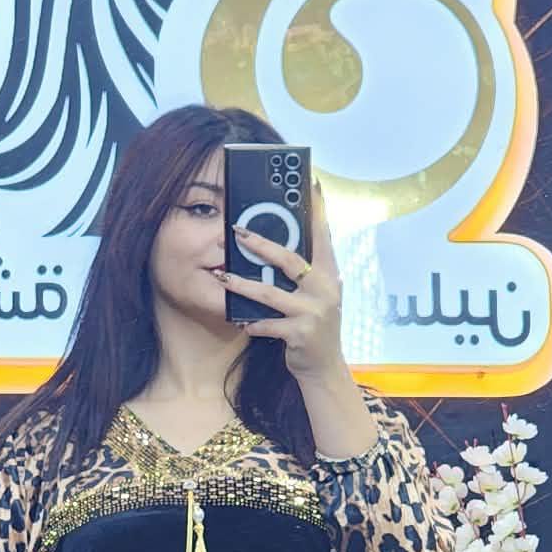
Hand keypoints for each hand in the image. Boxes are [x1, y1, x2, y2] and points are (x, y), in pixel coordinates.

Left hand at [219, 181, 343, 383]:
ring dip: (242, 285)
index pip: (323, 235)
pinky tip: (239, 320)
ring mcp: (314, 312)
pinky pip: (267, 324)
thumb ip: (306, 272)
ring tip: (221, 277)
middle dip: (260, 244)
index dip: (318, 210)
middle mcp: (326, 289)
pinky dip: (251, 322)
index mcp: (329, 274)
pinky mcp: (300, 333)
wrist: (324, 367)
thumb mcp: (318, 295)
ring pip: (270, 293)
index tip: (311, 184)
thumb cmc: (314, 325)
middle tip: (236, 231)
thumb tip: (279, 246)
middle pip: (288, 259)